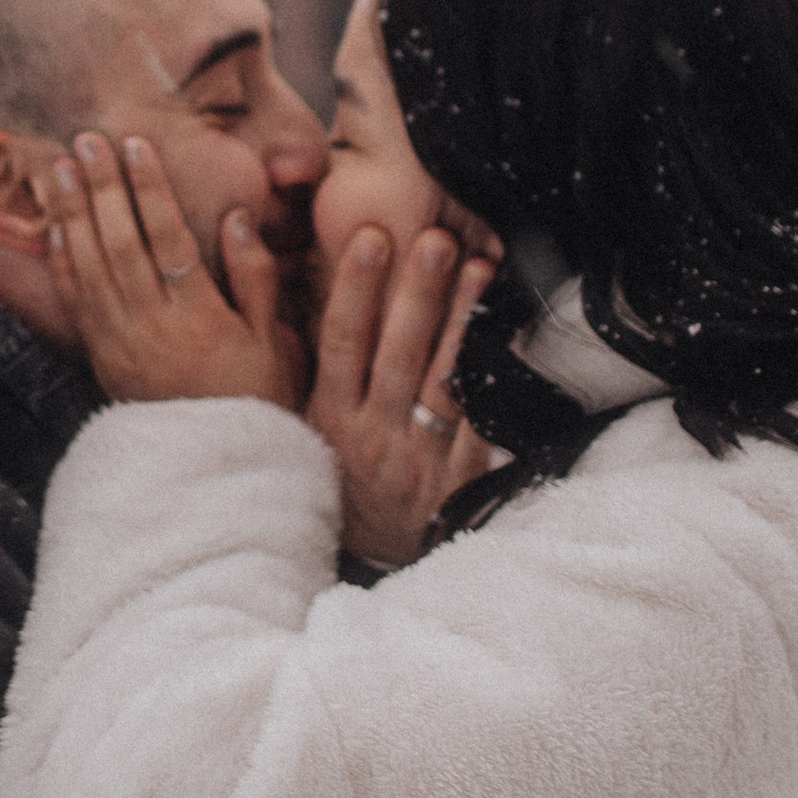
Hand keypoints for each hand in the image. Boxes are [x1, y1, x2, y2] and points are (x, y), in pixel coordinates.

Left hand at [46, 131, 303, 410]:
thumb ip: (255, 278)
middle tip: (86, 142)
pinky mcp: (100, 358)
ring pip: (89, 268)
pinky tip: (52, 228)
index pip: (168, 239)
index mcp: (199, 318)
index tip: (135, 146)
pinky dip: (61, 263)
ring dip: (72, 215)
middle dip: (102, 188)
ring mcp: (119, 343)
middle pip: (120, 244)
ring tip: (58, 169)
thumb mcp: (272, 343)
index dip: (150, 189)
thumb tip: (237, 218)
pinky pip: (74, 303)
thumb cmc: (253, 399)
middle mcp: (152, 327)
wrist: (211, 466)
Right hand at [311, 225, 498, 565]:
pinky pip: (480, 421)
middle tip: (436, 238)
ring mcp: (419, 458)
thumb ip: (308, 376)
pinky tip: (506, 333)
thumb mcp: (308, 432)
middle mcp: (373, 436)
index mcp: (330, 419)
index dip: (356, 289)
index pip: (341, 342)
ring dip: (461, 320)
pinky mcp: (461, 478)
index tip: (371, 238)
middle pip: (398, 354)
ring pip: (443, 380)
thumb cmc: (340, 479)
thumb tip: (291, 307)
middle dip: (417, 292)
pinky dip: (492, 376)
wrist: (375, 559)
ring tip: (479, 267)